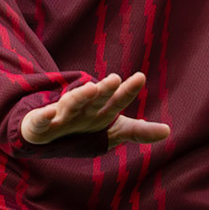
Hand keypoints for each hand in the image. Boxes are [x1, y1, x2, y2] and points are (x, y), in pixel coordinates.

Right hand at [20, 72, 170, 149]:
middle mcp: (83, 109)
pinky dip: (45, 116)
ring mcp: (62, 115)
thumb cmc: (83, 128)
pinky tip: (50, 112)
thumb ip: (137, 132)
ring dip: (80, 96)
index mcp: (100, 111)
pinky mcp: (41, 124)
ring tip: (91, 88)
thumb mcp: (112, 131)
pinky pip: (42, 120)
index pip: (117, 100)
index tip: (140, 77)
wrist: (46, 132)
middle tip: (116, 78)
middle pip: (96, 98)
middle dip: (105, 89)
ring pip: (71, 104)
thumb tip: (167, 131)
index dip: (128, 91)